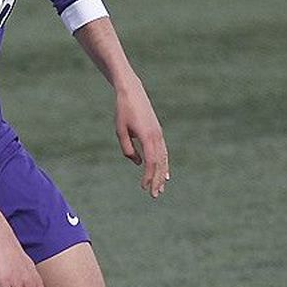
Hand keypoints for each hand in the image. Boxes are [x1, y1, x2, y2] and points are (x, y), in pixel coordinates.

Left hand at [114, 82, 169, 197]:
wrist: (132, 92)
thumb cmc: (123, 111)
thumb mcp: (120, 130)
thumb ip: (127, 148)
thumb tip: (138, 163)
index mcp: (147, 136)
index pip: (151, 161)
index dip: (149, 176)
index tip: (144, 187)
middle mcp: (157, 136)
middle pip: (160, 163)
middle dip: (157, 180)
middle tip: (155, 195)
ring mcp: (159, 134)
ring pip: (164, 159)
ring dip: (163, 174)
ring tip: (161, 188)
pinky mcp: (158, 132)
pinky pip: (164, 152)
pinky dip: (165, 164)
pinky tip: (166, 174)